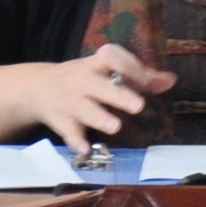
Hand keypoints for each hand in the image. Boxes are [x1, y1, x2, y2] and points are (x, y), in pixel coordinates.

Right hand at [0, 42, 172, 151]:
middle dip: (117, 95)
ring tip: (115, 126)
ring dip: (98, 117)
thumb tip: (170, 80)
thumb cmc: (82, 79)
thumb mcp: (105, 72)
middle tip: (138, 106)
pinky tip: (85, 149)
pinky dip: (75, 140)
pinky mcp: (59, 120)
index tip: (148, 80)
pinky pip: (67, 131)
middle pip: (98, 85)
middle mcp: (81, 80)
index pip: (111, 56)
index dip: (129, 66)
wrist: (35, 88)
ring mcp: (68, 100)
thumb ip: (137, 77)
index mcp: (95, 64)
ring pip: (82, 108)